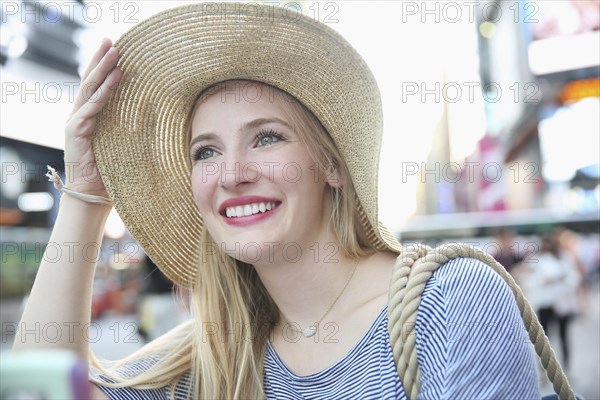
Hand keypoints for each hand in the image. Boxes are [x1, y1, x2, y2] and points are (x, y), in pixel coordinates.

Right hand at [63, 38, 121, 197]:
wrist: (94, 195)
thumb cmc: (113, 172)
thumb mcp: (125, 145)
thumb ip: (132, 129)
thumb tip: (160, 117)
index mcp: (91, 117)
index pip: (96, 86)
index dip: (104, 67)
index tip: (116, 49)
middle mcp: (80, 116)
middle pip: (89, 81)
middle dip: (100, 59)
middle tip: (111, 40)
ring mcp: (75, 122)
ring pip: (89, 89)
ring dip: (102, 69)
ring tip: (114, 52)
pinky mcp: (75, 132)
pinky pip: (90, 108)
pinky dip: (102, 93)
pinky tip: (112, 80)